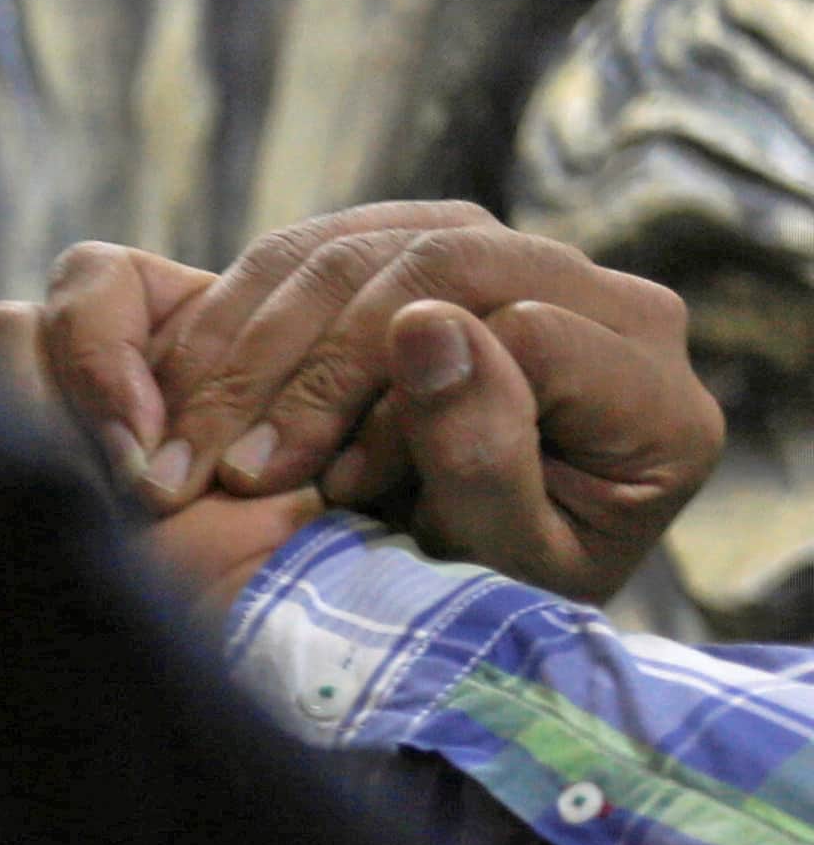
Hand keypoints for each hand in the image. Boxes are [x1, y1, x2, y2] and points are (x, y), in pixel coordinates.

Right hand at [2, 210, 718, 600]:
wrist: (449, 601)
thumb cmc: (486, 605)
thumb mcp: (499, 566)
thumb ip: (485, 455)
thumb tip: (429, 323)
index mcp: (650, 390)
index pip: (523, 327)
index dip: (408, 402)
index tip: (321, 490)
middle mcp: (604, 304)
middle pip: (444, 256)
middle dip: (313, 361)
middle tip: (226, 469)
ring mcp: (517, 265)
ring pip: (369, 239)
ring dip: (256, 342)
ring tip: (194, 446)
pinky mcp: (433, 253)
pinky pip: (325, 242)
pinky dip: (239, 313)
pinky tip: (195, 395)